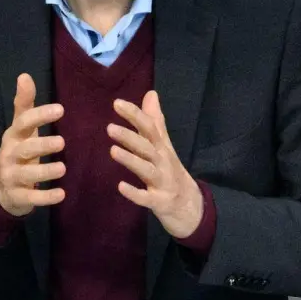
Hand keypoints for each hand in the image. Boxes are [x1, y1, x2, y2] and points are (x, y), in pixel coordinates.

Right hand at [0, 73, 66, 217]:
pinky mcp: (18, 196)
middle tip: (62, 142)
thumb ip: (24, 104)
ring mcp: (12, 177)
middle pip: (24, 149)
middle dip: (41, 145)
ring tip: (63, 168)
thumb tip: (25, 75)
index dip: (40, 115)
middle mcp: (10, 155)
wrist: (1, 187)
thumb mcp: (20, 129)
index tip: (60, 109)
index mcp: (14, 136)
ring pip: (26, 174)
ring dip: (44, 171)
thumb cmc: (19, 151)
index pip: (23, 123)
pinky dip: (45, 197)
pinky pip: (30, 197)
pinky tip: (61, 194)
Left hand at [109, 92, 203, 237]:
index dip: (135, 115)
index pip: (149, 127)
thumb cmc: (171, 172)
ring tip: (113, 151)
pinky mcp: (160, 202)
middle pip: (147, 147)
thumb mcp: (165, 146)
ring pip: (146, 170)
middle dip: (130, 137)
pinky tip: (120, 186)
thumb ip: (155, 121)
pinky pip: (146, 198)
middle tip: (109, 128)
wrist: (190, 206)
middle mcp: (163, 162)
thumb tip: (150, 93)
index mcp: (162, 148)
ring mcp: (163, 183)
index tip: (117, 103)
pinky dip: (135, 193)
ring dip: (131, 160)